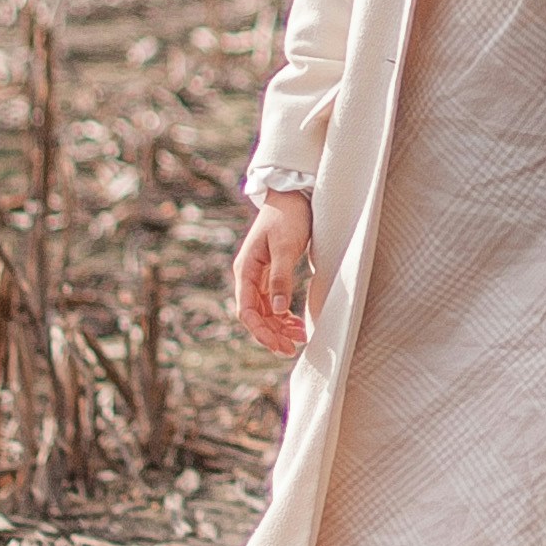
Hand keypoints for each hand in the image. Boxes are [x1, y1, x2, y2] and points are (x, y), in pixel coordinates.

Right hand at [233, 190, 312, 355]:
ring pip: (265, 311)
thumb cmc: (288, 218)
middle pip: (255, 315)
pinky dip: (283, 315)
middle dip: (271, 334)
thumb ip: (280, 278)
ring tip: (299, 338)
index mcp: (245, 270)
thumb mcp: (285, 247)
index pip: (247, 311)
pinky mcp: (271, 274)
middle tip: (292, 349)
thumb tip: (279, 310)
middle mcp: (248, 276)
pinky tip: (296, 323)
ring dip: (279, 327)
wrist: (293, 196)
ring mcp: (259, 276)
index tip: (279, 346)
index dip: (261, 332)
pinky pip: (273, 302)